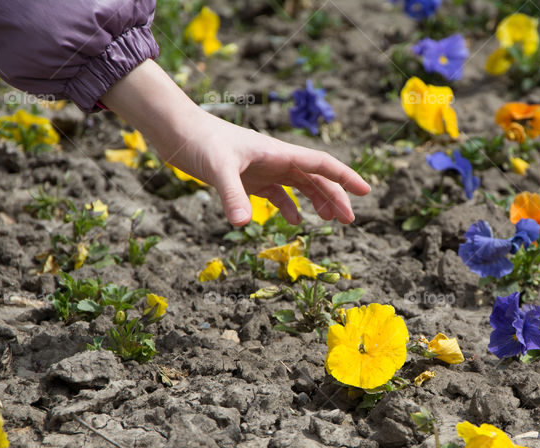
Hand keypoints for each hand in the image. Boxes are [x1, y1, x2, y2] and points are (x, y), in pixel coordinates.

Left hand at [101, 60, 369, 225]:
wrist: (174, 130)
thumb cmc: (198, 142)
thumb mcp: (217, 170)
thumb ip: (232, 196)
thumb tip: (244, 225)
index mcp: (278, 153)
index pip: (321, 164)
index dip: (345, 178)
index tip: (366, 192)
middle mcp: (274, 159)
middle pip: (315, 178)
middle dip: (335, 197)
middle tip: (350, 221)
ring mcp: (262, 168)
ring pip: (299, 185)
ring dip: (317, 202)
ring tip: (332, 222)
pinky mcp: (246, 177)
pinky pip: (276, 193)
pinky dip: (288, 207)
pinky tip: (295, 222)